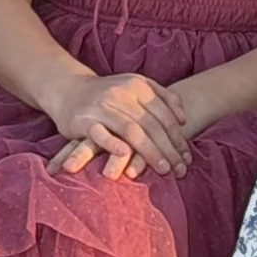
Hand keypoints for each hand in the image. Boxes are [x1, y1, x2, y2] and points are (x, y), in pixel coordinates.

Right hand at [42, 72, 188, 180]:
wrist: (69, 89)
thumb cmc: (109, 93)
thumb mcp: (136, 86)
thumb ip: (162, 97)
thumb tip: (183, 119)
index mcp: (138, 86)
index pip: (164, 115)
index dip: (178, 138)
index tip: (187, 158)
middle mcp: (122, 94)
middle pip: (151, 125)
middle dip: (169, 150)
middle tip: (180, 170)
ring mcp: (102, 106)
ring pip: (131, 130)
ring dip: (150, 152)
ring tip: (163, 169)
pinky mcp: (84, 120)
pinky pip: (100, 134)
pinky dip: (113, 144)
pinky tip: (125, 156)